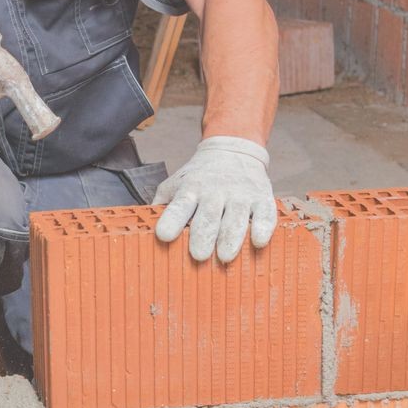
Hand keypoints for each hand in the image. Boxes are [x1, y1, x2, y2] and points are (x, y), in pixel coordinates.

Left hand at [153, 136, 277, 263]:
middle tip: (198, 255)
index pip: (179, 206)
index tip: (163, 235)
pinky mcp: (262, 197)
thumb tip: (141, 230)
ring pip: (236, 218)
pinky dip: (263, 228)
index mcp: (190, 190)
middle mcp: (215, 192)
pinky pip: (265, 214)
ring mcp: (240, 195)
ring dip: (231, 238)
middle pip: (208, 217)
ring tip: (225, 256)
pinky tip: (259, 242)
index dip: (171, 221)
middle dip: (203, 236)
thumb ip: (161, 205)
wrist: (233, 150)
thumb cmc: (198, 178)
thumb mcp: (176, 184)